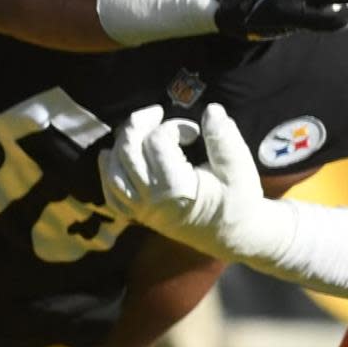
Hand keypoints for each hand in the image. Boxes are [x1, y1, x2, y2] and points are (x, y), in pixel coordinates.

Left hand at [99, 104, 269, 262]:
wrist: (234, 236)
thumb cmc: (238, 201)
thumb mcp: (239, 170)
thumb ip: (224, 140)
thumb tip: (212, 110)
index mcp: (178, 190)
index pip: (157, 142)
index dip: (174, 126)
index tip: (193, 132)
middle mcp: (153, 201)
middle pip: (128, 152)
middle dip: (137, 124)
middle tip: (155, 113)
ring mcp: (142, 211)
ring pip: (114, 172)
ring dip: (121, 145)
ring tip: (138, 130)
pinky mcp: (139, 216)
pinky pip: (111, 195)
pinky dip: (108, 173)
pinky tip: (111, 156)